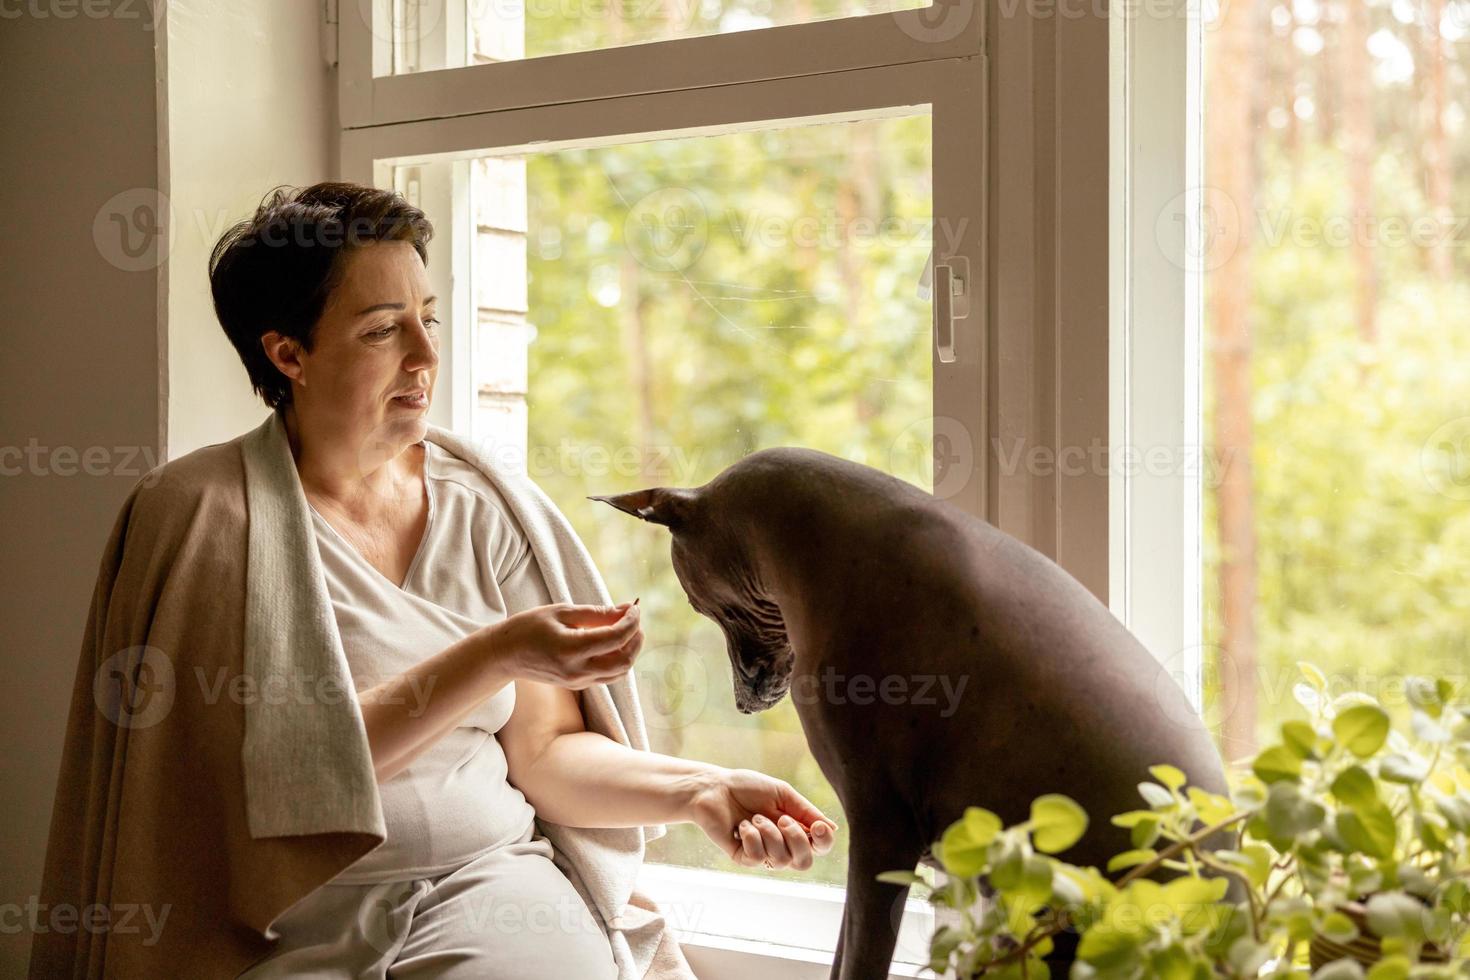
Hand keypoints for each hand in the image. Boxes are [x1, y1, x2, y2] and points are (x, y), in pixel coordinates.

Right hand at [488, 601, 643, 690]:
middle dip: (636, 639)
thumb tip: (627, 609)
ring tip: (626, 629)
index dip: (631, 621)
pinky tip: (612, 642)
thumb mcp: (562, 612)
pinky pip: (608, 675)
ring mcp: (578, 682)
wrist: (504, 655)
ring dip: (630, 650)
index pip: (616, 638)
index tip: (634, 607)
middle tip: (634, 620)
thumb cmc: (529, 627)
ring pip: (620, 672)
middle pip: (624, 661)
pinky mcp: (578, 686)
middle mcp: (577, 671)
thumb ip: (597, 613)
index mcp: (571, 649)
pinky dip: (617, 658)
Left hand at [689, 767, 838, 870]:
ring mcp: (762, 853)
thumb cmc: (748, 787)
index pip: (819, 848)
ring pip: (780, 860)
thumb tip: (833, 828)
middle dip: (796, 840)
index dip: (824, 842)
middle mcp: (781, 845)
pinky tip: (741, 826)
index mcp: (794, 829)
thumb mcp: (782, 794)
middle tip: (782, 819)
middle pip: (804, 862)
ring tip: (754, 817)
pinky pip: (757, 857)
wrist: (714, 788)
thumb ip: (806, 811)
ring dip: (769, 833)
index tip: (817, 827)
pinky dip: (752, 837)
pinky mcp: (743, 857)